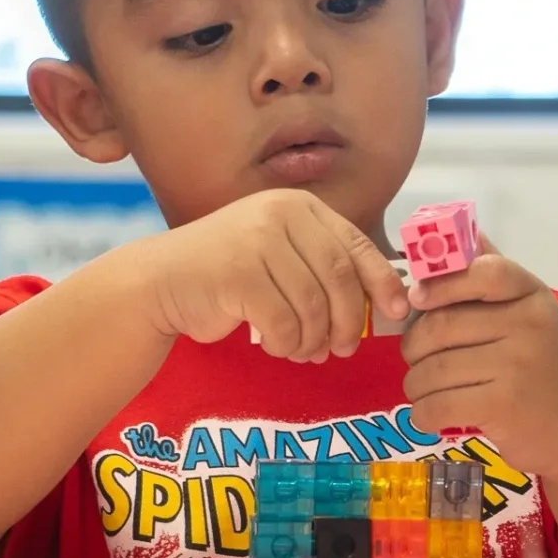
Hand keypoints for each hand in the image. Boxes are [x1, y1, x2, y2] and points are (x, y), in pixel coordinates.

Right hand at [133, 189, 409, 362]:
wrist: (161, 283)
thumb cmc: (228, 277)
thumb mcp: (281, 258)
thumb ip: (323, 269)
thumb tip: (387, 305)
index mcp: (298, 207)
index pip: (356, 245)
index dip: (382, 282)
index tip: (397, 313)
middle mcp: (280, 214)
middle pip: (339, 277)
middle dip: (348, 321)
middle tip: (342, 349)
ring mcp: (257, 240)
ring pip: (312, 305)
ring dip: (313, 339)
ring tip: (303, 351)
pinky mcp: (238, 273)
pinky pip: (283, 322)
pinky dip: (286, 343)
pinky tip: (274, 346)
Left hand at [398, 234, 557, 477]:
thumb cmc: (546, 365)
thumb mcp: (530, 312)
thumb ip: (493, 275)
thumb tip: (460, 227)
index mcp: (532, 295)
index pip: (483, 271)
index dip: (440, 283)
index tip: (417, 299)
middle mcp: (528, 326)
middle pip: (440, 325)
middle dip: (414, 346)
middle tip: (416, 356)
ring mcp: (517, 367)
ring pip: (431, 369)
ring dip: (415, 384)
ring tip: (424, 388)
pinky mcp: (503, 407)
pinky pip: (436, 404)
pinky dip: (423, 413)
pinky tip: (430, 414)